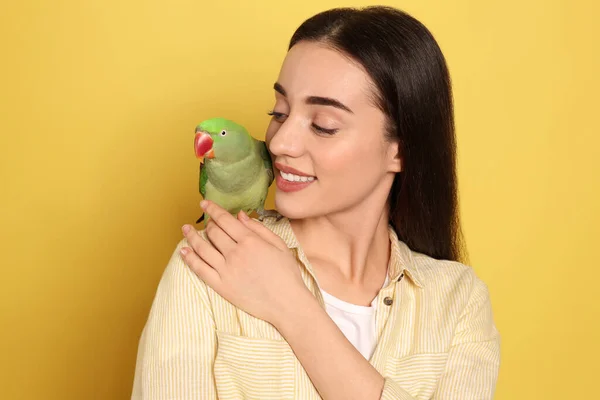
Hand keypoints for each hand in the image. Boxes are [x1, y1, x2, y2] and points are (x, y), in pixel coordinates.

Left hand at [179, 200, 308, 325]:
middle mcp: (235, 253)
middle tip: (206, 221)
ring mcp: (226, 270)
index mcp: (250, 241)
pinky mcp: (221, 286)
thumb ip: (258, 228)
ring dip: (191, 236)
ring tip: (185, 229)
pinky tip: (183, 251)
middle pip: (213, 232)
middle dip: (208, 223)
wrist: (286, 303)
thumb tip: (240, 215)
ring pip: (202, 248)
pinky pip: (200, 270)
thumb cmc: (286, 274)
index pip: (225, 220)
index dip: (213, 209)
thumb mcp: (279, 245)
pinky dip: (189, 259)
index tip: (205, 203)